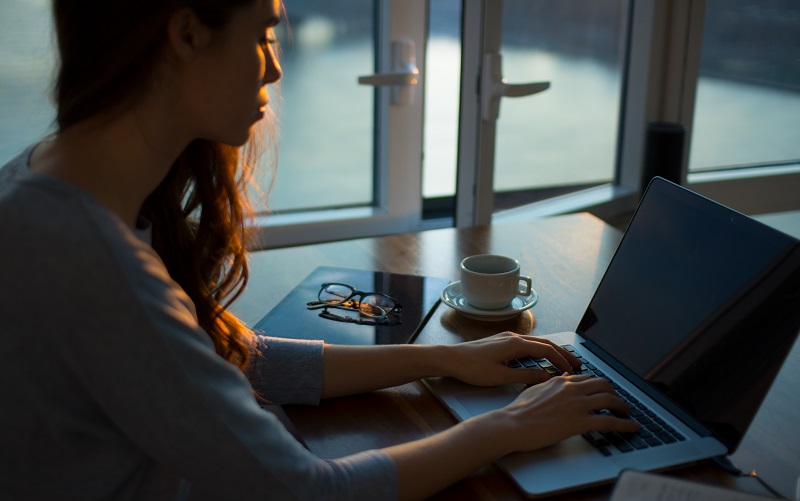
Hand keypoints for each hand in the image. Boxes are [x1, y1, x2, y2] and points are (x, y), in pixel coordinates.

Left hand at [445, 332, 581, 386]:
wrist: (450, 358)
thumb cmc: (472, 368)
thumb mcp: (501, 376)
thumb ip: (526, 377)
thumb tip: (547, 377)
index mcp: (516, 344)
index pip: (547, 350)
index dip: (562, 361)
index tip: (573, 371)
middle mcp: (513, 337)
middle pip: (545, 343)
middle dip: (562, 353)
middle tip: (577, 363)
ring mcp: (507, 338)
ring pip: (536, 343)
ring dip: (551, 352)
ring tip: (563, 362)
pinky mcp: (501, 342)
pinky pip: (526, 345)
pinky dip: (539, 351)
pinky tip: (541, 360)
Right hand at [491, 374, 640, 452]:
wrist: (513, 424)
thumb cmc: (519, 411)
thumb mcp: (535, 389)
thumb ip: (551, 384)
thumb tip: (561, 378)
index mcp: (561, 381)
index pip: (587, 379)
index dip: (599, 385)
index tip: (604, 390)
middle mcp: (572, 389)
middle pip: (603, 385)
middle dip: (614, 392)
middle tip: (618, 401)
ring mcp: (577, 405)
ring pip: (610, 400)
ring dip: (623, 406)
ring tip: (627, 413)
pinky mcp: (580, 422)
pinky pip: (610, 421)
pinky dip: (625, 424)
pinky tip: (633, 427)